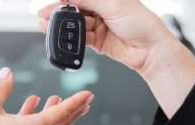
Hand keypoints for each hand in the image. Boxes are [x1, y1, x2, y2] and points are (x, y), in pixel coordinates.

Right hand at [0, 67, 92, 124]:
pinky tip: (32, 106)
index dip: (75, 102)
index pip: (60, 114)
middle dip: (73, 112)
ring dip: (55, 115)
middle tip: (85, 102)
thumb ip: (1, 87)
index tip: (87, 94)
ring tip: (57, 100)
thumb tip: (8, 74)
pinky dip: (37, 120)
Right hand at [38, 1, 194, 116]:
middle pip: (75, 9)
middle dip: (59, 12)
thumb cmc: (141, 23)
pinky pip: (80, 39)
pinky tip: (61, 37)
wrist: (151, 50)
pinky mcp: (98, 42)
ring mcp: (100, 26)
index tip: (51, 2)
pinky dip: (71, 39)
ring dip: (62, 27)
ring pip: (76, 25)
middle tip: (43, 14)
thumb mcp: (112, 4)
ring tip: (46, 26)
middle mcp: (103, 9)